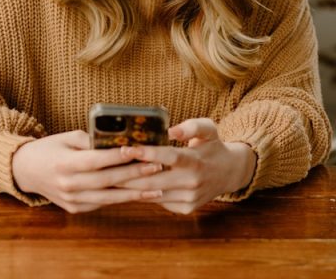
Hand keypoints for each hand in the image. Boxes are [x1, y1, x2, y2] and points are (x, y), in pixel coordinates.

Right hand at [11, 130, 163, 212]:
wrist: (26, 171)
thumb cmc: (50, 149)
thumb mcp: (67, 137)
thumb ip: (91, 140)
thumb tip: (120, 139)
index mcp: (64, 164)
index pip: (96, 160)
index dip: (118, 156)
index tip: (138, 150)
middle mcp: (68, 184)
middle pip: (107, 180)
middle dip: (134, 174)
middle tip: (157, 166)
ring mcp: (72, 200)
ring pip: (108, 198)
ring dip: (135, 193)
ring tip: (157, 188)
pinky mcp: (75, 209)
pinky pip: (102, 204)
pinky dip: (121, 199)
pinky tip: (140, 195)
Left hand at [119, 118, 256, 214]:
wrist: (229, 173)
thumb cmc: (213, 147)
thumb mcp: (208, 129)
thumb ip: (191, 126)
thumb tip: (170, 130)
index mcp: (196, 161)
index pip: (169, 157)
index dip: (147, 153)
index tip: (126, 148)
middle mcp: (192, 182)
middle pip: (154, 180)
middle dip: (128, 174)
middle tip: (107, 166)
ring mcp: (188, 198)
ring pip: (152, 194)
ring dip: (130, 186)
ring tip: (111, 176)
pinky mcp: (185, 209)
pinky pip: (159, 201)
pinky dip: (143, 194)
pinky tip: (129, 186)